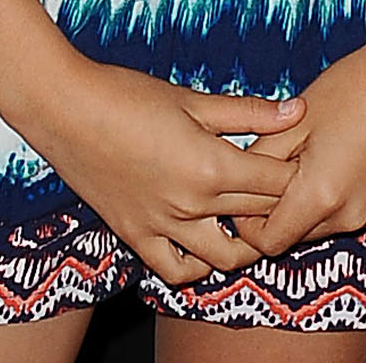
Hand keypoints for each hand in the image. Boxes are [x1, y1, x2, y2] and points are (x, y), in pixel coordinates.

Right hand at [31, 59, 307, 291]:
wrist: (64, 107)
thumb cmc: (126, 94)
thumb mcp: (191, 98)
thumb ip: (248, 112)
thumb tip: (297, 109)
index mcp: (211, 166)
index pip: (277, 184)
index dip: (294, 171)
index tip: (301, 159)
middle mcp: (192, 205)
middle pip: (258, 216)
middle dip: (279, 202)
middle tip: (283, 185)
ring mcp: (164, 226)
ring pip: (226, 257)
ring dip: (246, 243)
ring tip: (247, 219)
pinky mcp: (137, 236)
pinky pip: (177, 270)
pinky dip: (197, 266)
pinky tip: (203, 242)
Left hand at [245, 33, 365, 255]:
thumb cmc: (353, 88)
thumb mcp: (294, 120)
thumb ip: (262, 159)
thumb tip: (240, 183)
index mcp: (321, 196)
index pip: (270, 242)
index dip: (249, 224)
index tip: (244, 196)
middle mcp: (353, 217)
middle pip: (300, 233)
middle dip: (282, 208)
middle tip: (278, 164)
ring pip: (330, 223)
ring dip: (314, 201)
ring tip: (318, 151)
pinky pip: (359, 213)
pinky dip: (345, 196)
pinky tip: (349, 155)